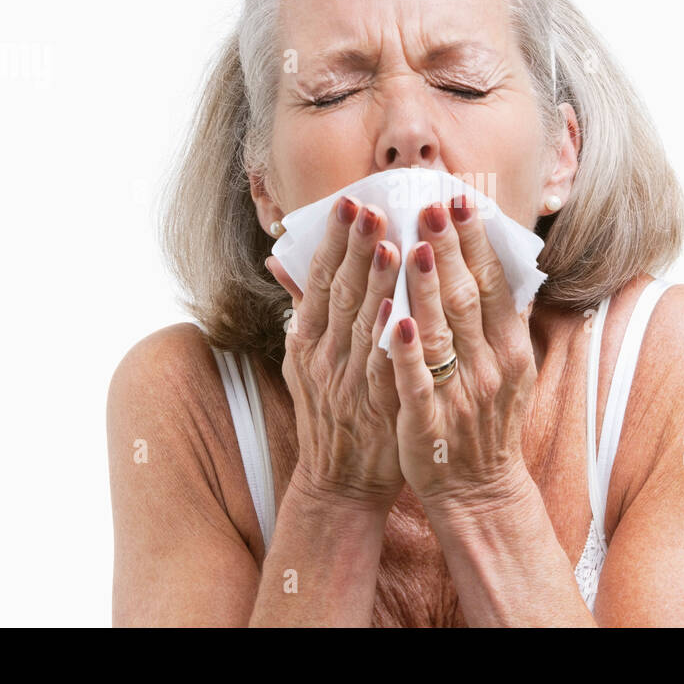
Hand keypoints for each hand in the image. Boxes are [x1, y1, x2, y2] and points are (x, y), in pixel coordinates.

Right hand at [266, 194, 403, 512]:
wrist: (340, 482)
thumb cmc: (332, 412)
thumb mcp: (305, 359)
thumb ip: (302, 308)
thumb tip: (282, 259)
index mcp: (308, 341)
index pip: (320, 281)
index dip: (335, 241)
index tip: (349, 202)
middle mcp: (323, 358)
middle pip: (341, 294)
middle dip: (357, 247)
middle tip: (374, 205)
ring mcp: (348, 383)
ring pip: (362, 325)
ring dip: (376, 283)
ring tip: (392, 242)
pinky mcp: (374, 409)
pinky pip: (381, 369)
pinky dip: (388, 339)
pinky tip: (402, 311)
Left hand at [387, 193, 538, 509]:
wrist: (476, 490)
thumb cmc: (486, 420)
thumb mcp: (509, 369)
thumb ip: (504, 320)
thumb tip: (508, 267)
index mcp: (508, 350)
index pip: (493, 285)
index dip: (477, 242)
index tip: (461, 201)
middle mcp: (488, 369)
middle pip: (467, 299)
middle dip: (450, 249)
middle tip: (432, 204)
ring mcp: (458, 395)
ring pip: (441, 332)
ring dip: (428, 287)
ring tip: (412, 243)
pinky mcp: (426, 421)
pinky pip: (415, 381)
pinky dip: (405, 351)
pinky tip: (394, 319)